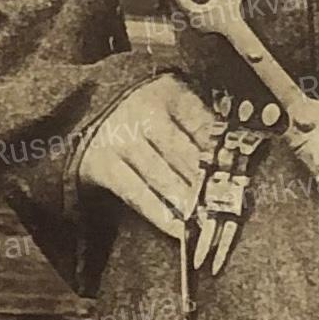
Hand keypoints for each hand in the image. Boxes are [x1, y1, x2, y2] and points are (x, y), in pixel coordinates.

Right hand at [76, 75, 219, 241]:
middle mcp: (143, 114)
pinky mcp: (104, 165)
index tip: (241, 173)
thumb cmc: (136, 104)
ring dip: (189, 201)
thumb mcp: (168, 95)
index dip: (224, 151)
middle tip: (230, 203)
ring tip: (209, 220)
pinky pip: (137, 194)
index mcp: (167, 91)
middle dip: (210, 181)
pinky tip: (178, 228)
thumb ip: (197, 117)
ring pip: (163, 176)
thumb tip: (232, 151)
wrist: (77, 104)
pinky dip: (160, 213)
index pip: (204, 124)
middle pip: (185, 153)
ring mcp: (122, 141)